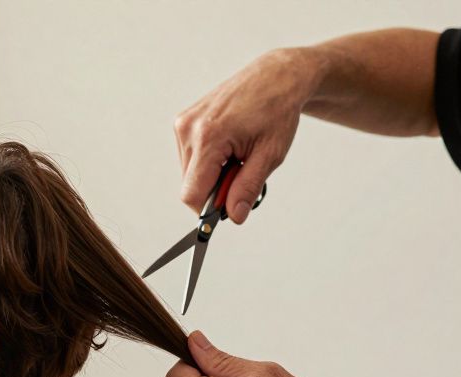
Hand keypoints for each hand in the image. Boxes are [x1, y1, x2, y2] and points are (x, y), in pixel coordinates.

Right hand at [174, 48, 320, 223]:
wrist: (275, 75)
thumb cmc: (277, 109)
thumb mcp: (270, 154)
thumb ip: (248, 188)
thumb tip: (233, 216)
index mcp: (209, 137)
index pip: (192, 193)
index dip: (209, 208)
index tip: (228, 208)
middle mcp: (189, 129)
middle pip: (190, 184)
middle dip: (215, 188)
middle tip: (242, 170)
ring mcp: (183, 123)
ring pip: (189, 172)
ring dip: (211, 173)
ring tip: (236, 153)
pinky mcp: (183, 121)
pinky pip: (189, 157)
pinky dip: (207, 160)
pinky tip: (227, 144)